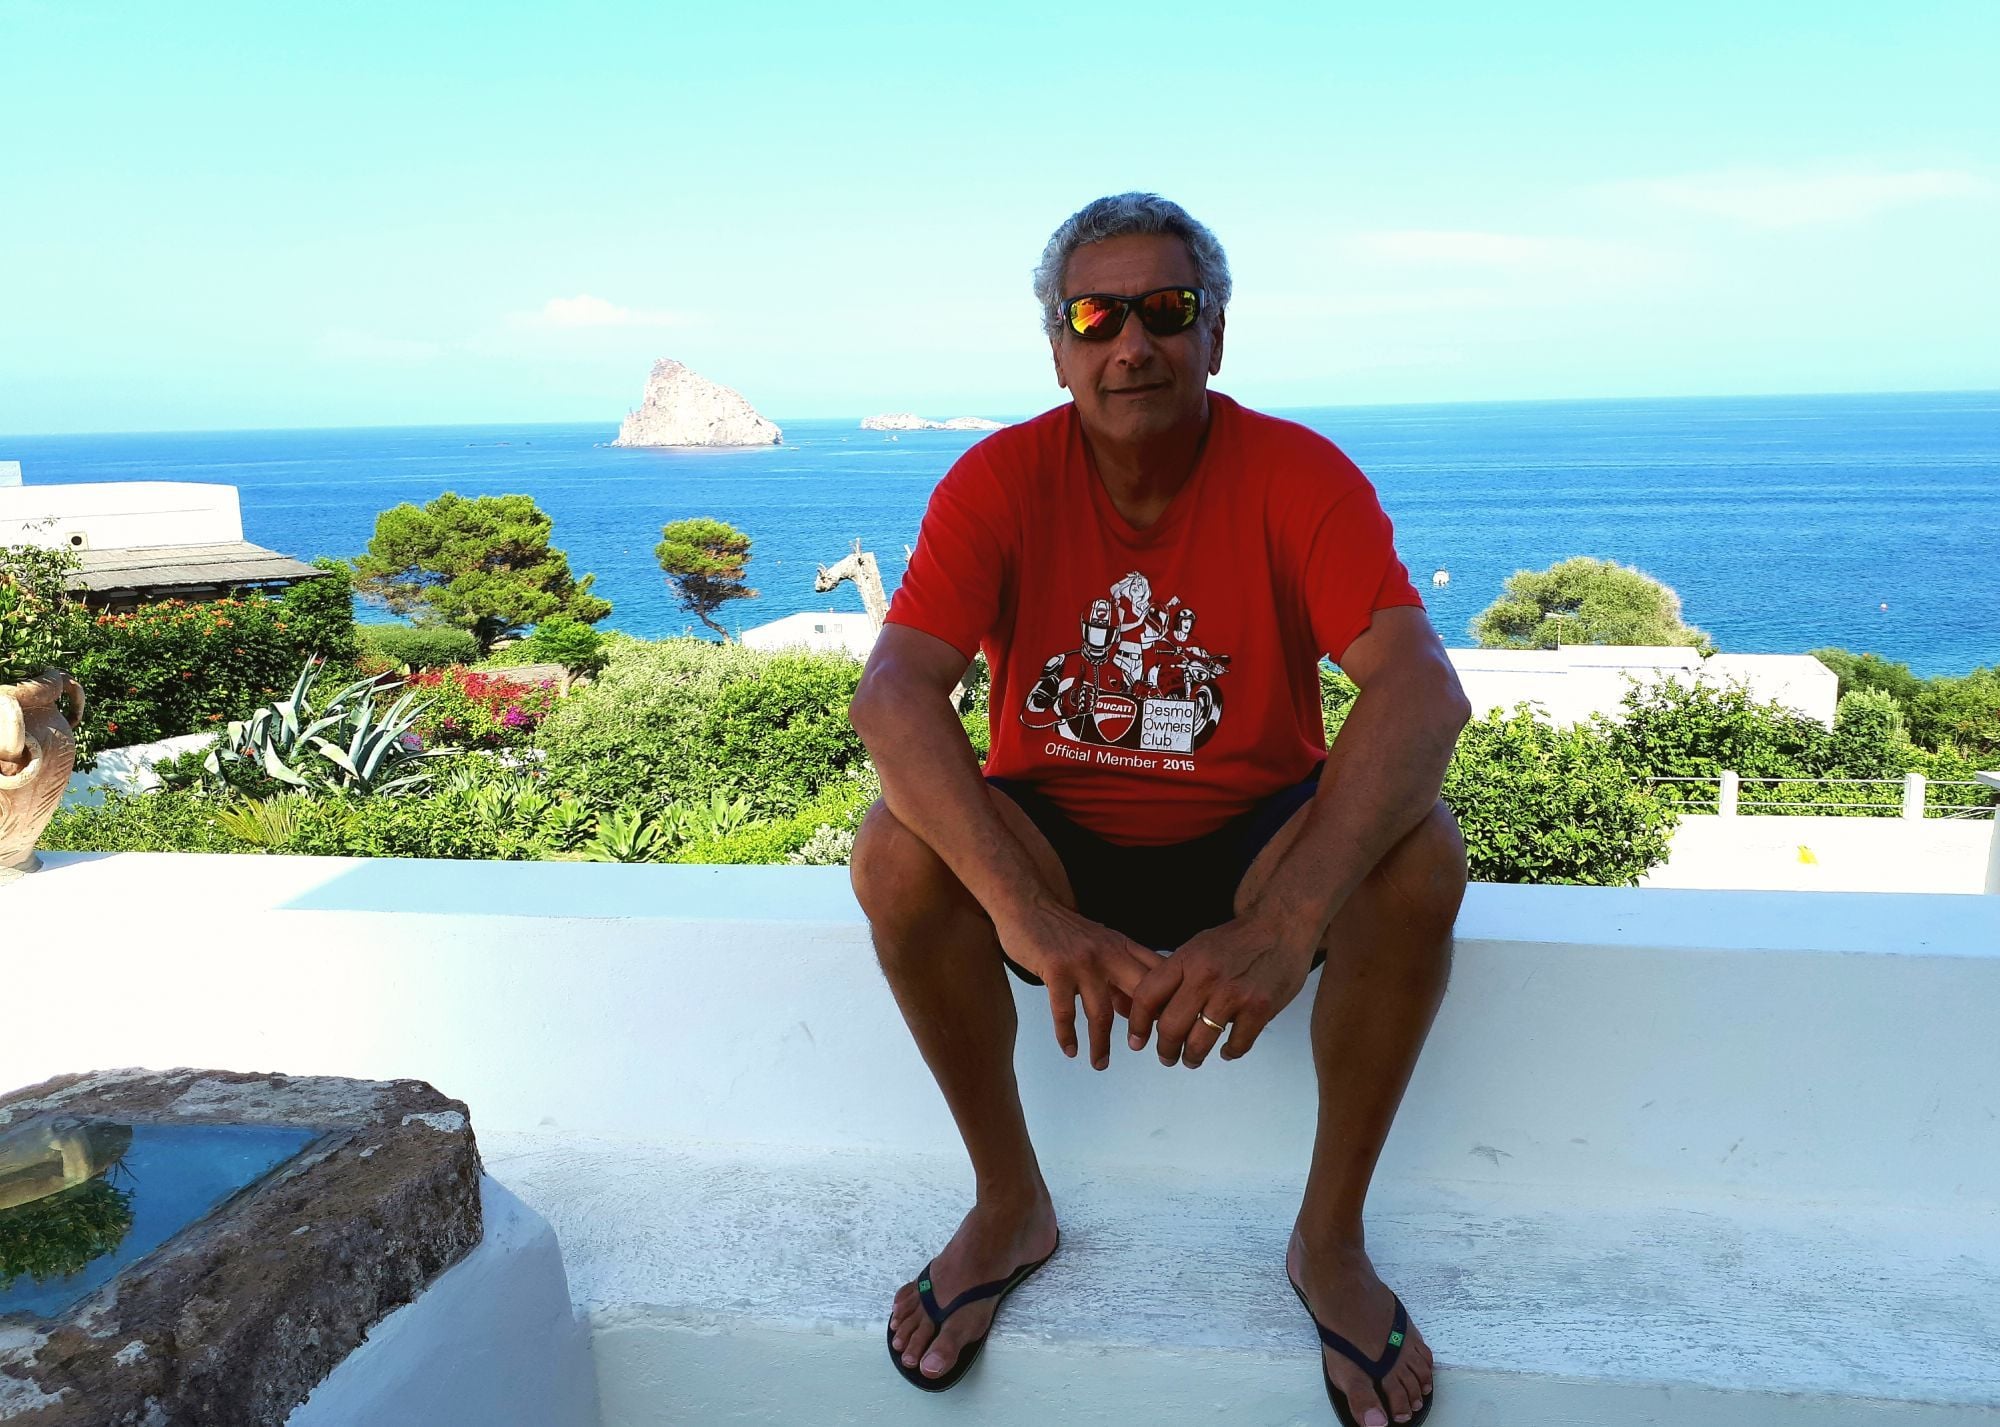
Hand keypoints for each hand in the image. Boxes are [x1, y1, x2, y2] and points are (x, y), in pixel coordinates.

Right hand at [997, 902, 1163, 1070]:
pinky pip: (1065, 1012)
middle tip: (1145, 1051)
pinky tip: (1070, 1049)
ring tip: (1100, 1063)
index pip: (1158, 976)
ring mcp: (1083, 962)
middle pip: (1141, 994)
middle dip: (1146, 1027)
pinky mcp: (1056, 970)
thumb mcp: (1099, 946)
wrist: (1027, 903)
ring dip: (1101, 1044)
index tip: (1173, 1029)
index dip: (1170, 1002)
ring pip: (1102, 1013)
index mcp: (1123, 947)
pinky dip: (1067, 1035)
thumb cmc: (1062, 929)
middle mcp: (1109, 953)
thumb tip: (1133, 1013)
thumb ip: (1118, 975)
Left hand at [1125, 915, 1317, 1067]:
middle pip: (1170, 1026)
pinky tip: (1226, 1051)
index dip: (1138, 1024)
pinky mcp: (1260, 1008)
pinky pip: (1236, 1044)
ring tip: (1192, 1059)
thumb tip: (1154, 1009)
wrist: (1280, 925)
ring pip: (1200, 1042)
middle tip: (1167, 1057)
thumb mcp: (1198, 946)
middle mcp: (1206, 977)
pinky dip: (1228, 1053)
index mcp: (1186, 960)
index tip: (1137, 1041)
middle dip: (1165, 1050)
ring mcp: (1234, 994)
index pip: (1148, 997)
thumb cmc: (1237, 939)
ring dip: (1192, 1057)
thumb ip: (1178, 975)